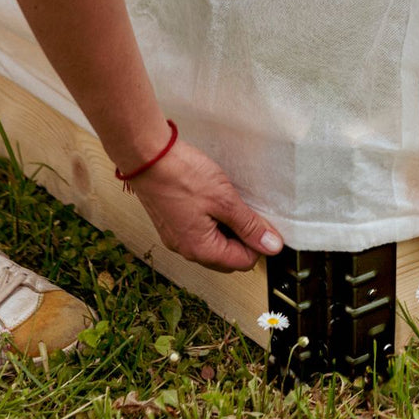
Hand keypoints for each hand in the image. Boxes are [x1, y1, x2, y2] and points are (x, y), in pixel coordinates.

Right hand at [128, 140, 282, 271]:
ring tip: (229, 203)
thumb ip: (249, 226)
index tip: (262, 221)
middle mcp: (186, 249)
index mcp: (201, 249)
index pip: (244, 262)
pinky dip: (212, 222)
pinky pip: (199, 233)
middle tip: (247, 211)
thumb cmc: (181, 175)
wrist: (146, 156)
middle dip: (243, 238)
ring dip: (227, 229)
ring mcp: (176, 237)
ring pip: (213, 245)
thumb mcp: (225, 200)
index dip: (258, 242)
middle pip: (227, 257)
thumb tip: (271, 246)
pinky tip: (214, 200)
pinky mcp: (171, 224)